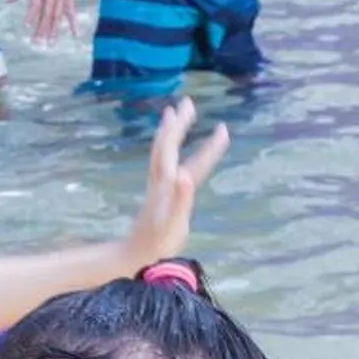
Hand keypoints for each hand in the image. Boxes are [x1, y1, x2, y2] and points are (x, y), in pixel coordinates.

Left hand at [7, 0, 76, 44]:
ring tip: (50, 44)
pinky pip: (72, 12)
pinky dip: (74, 23)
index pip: (35, 4)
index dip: (31, 16)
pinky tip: (76, 35)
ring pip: (58, 15)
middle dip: (42, 29)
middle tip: (37, 43)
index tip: (26, 27)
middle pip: (47, 14)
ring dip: (54, 30)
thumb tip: (6, 0)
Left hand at [122, 96, 229, 268]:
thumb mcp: (172, 224)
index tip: (224, 129)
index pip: (184, 157)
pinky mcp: (158, 195)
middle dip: (178, 123)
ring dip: (170, 131)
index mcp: (166, 186)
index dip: (205, 145)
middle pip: (167, 145)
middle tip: (188, 101)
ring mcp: (157, 187)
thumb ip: (179, 199)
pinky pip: (163, 163)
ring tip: (174, 113)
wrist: (134, 256)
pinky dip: (169, 149)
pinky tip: (173, 150)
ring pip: (162, 152)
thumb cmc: (156, 245)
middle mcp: (160, 181)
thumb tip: (185, 173)